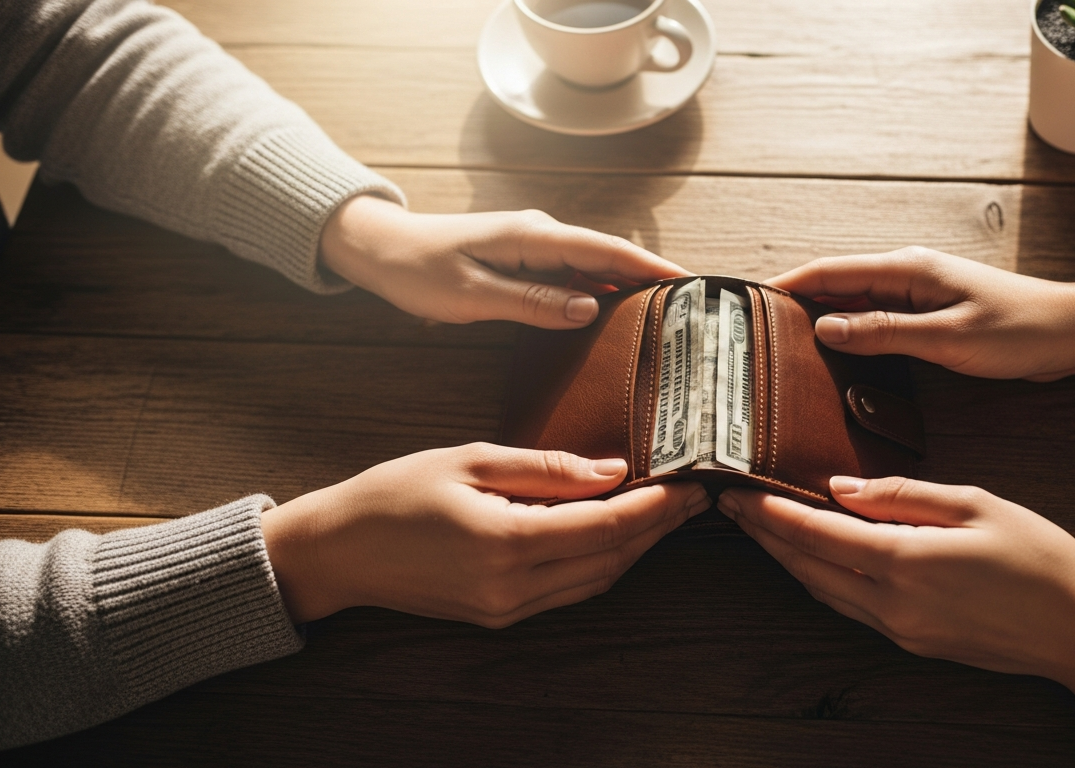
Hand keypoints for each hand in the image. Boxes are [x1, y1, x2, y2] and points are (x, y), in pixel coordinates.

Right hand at [262, 443, 708, 626]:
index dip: (657, 506)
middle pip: (611, 558)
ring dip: (636, 547)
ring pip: (596, 580)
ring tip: (669, 511)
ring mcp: (507, 608)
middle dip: (660, 527)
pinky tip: (618, 532)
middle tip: (697, 494)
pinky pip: (569, 589)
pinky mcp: (500, 614)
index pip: (606, 526)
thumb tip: (611, 469)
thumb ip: (545, 469)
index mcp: (507, 542)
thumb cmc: (394, 494)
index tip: (694, 483)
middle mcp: (513, 587)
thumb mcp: (469, 461)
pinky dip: (602, 561)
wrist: (336, 552)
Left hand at [320, 195, 690, 328]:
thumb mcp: (474, 296)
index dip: (650, 267)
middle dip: (652, 276)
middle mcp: (542, 233)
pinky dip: (601, 289)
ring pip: (594, 265)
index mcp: (533, 236)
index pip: (606, 251)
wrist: (381, 249)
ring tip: (668, 312)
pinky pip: (574, 273)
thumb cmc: (420, 271)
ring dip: (629, 284)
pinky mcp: (526, 258)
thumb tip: (589, 309)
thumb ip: (533, 302)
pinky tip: (615, 311)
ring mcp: (535, 244)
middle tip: (694, 304)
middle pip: (609, 256)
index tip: (691, 282)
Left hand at [718, 477, 1074, 711]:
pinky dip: (820, 578)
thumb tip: (840, 488)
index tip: (736, 491)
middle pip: (806, 568)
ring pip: (822, 591)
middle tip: (729, 505)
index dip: (769, 513)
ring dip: (787, 559)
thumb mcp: (976, 504)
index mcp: (906, 564)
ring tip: (759, 527)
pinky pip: (849, 606)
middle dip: (763, 536)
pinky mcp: (912, 641)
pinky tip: (813, 556)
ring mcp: (900, 630)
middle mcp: (892, 606)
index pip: (815, 536)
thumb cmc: (1041, 559)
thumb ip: (901, 495)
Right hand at [766, 247, 1074, 380]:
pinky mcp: (929, 314)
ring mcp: (918, 293)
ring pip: (853, 302)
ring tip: (781, 345)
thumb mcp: (948, 337)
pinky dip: (849, 330)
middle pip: (835, 284)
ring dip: (820, 318)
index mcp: (908, 269)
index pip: (830, 271)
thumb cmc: (1022, 331)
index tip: (745, 302)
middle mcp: (907, 273)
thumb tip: (826, 328)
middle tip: (753, 332)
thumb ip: (884, 332)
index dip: (786, 284)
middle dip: (794, 302)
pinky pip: (875, 317)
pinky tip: (835, 354)